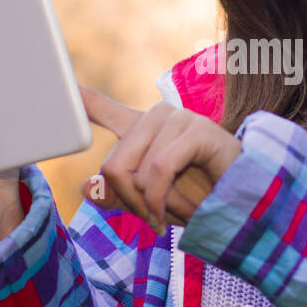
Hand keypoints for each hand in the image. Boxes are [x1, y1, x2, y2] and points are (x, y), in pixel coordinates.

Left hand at [78, 84, 241, 230]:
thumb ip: (119, 194)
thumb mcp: (150, 203)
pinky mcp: (198, 130)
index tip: (61, 85)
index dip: (80, 99)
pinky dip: (161, 199)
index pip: (103, 109)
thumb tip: (86, 187)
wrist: (244, 206)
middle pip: (112, 164)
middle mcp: (157, 117)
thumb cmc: (199, 201)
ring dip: (149, 205)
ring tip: (169, 216)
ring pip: (134, 170)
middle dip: (129, 203)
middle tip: (152, 221)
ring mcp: (178, 119)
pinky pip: (159, 169)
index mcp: (143, 130)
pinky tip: (176, 212)